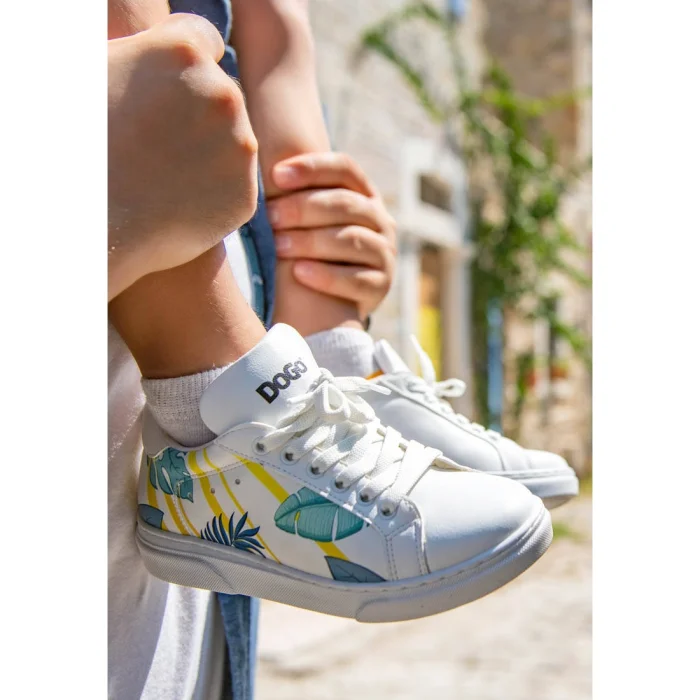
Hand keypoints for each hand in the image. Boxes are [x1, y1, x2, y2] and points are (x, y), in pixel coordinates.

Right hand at [108, 13, 257, 299]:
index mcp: (183, 52)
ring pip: (232, 140)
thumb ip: (139, 55)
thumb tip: (152, 58)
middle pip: (220, 93)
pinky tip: (178, 199)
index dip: (183, 64)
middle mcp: (223, 94)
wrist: (92, 225)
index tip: (168, 88)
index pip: (203, 41)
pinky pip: (234, 184)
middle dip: (196, 111)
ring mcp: (240, 147)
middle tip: (157, 140)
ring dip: (208, 151)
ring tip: (163, 173)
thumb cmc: (79, 148)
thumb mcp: (96, 77)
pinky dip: (214, 190)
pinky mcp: (245, 193)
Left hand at [267, 152, 396, 319]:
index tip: (276, 175)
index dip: (312, 168)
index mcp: (363, 195)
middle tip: (270, 216)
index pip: (344, 169)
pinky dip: (326, 276)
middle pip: (345, 204)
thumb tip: (261, 168)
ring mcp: (384, 254)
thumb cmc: (310, 253)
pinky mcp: (380, 286)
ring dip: (311, 241)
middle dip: (304, 207)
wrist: (330, 305)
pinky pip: (356, 279)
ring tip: (279, 246)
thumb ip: (295, 197)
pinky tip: (299, 272)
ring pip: (351, 240)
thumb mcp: (308, 222)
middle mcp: (381, 221)